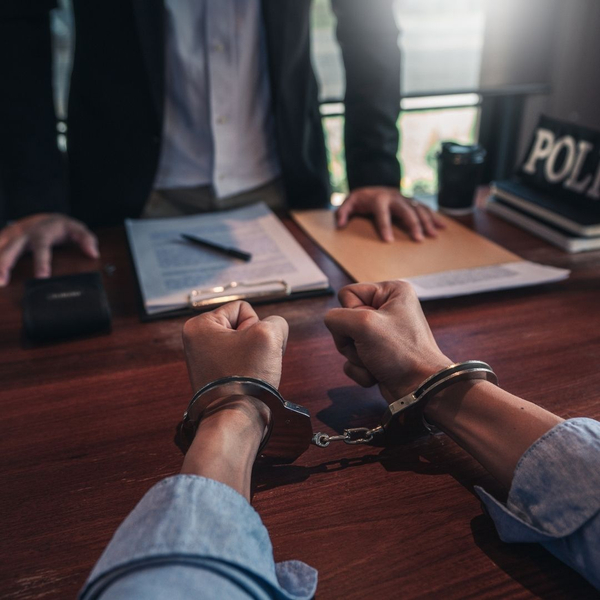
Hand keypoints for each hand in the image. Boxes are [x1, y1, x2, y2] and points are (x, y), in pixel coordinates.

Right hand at [0, 213, 98, 285]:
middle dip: (5, 264)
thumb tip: (93, 254)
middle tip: (1, 282)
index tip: (41, 277)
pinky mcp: (3, 239)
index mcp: (43, 232)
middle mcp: (24, 233)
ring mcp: (11, 236)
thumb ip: (86, 240)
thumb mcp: (77, 229)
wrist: (43, 217)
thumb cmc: (61, 227)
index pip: (42, 247)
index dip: (41, 262)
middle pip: (12, 248)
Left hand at [182, 301, 288, 392]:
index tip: (249, 349)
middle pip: (244, 326)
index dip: (256, 326)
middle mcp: (197, 342)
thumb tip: (274, 334)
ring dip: (256, 357)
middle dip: (256, 343)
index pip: (243, 308)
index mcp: (198, 326)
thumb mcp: (268, 334)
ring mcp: (205, 361)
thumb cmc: (245, 379)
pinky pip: (243, 362)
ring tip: (251, 374)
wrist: (236, 421)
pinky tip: (250, 383)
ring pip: (247, 345)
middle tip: (251, 363)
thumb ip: (276, 322)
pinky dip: (251, 370)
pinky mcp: (216, 377)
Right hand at [324, 281, 450, 402]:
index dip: (351, 314)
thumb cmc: (402, 354)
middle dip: (352, 339)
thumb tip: (333, 325)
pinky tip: (377, 373)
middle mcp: (388, 309)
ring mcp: (382, 333)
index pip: (347, 294)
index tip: (370, 327)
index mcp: (391, 292)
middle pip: (344, 319)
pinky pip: (353, 358)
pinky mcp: (378, 354)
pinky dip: (360, 369)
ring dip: (356, 356)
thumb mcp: (364, 325)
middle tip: (372, 348)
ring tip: (376, 361)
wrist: (420, 390)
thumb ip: (336, 317)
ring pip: (346, 340)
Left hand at [335, 186, 444, 242]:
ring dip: (426, 222)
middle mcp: (394, 197)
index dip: (385, 227)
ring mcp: (404, 198)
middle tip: (418, 239)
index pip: (382, 214)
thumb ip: (343, 212)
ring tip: (432, 235)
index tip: (389, 241)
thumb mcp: (348, 203)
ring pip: (418, 209)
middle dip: (413, 224)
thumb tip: (340, 224)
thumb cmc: (360, 199)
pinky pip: (424, 208)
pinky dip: (433, 217)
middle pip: (405, 211)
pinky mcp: (411, 201)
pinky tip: (441, 227)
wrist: (372, 185)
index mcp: (378, 199)